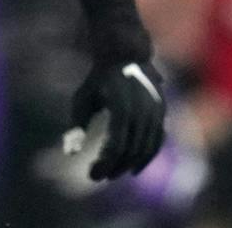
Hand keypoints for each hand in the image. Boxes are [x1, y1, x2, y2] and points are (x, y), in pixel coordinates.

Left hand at [67, 55, 165, 180]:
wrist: (125, 55)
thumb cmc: (98, 79)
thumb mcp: (82, 99)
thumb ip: (77, 125)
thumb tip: (70, 153)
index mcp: (122, 108)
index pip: (115, 146)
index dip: (104, 164)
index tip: (91, 175)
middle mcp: (142, 112)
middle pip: (130, 151)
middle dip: (114, 167)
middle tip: (98, 176)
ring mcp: (155, 113)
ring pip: (146, 149)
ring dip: (129, 165)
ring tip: (112, 173)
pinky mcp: (162, 114)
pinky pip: (157, 142)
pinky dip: (146, 158)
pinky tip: (133, 168)